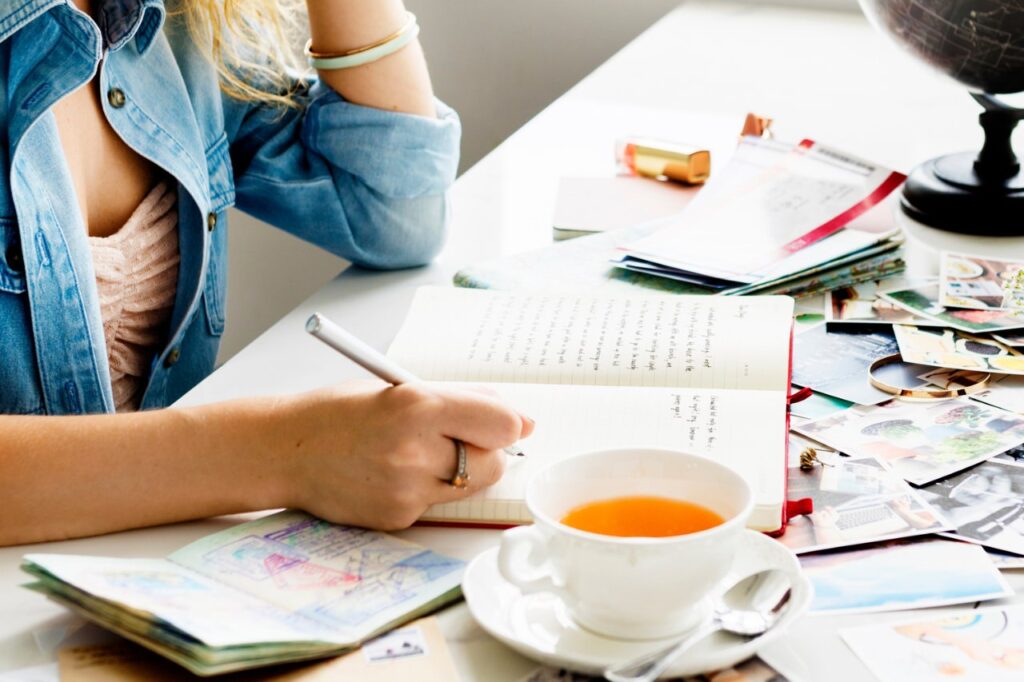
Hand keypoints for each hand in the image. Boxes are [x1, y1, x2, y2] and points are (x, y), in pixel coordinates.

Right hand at [276, 381, 532, 529]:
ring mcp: (406, 490)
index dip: (507, 423)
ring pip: (471, 486)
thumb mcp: (400, 388)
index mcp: (417, 405)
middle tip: (454, 436)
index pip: (502, 425)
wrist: (282, 450)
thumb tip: (520, 421)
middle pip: (495, 462)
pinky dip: (429, 489)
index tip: (502, 422)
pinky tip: (394, 473)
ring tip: (419, 453)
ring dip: (461, 470)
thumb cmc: (339, 412)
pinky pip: (439, 504)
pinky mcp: (397, 516)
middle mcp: (414, 450)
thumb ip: (461, 402)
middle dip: (486, 449)